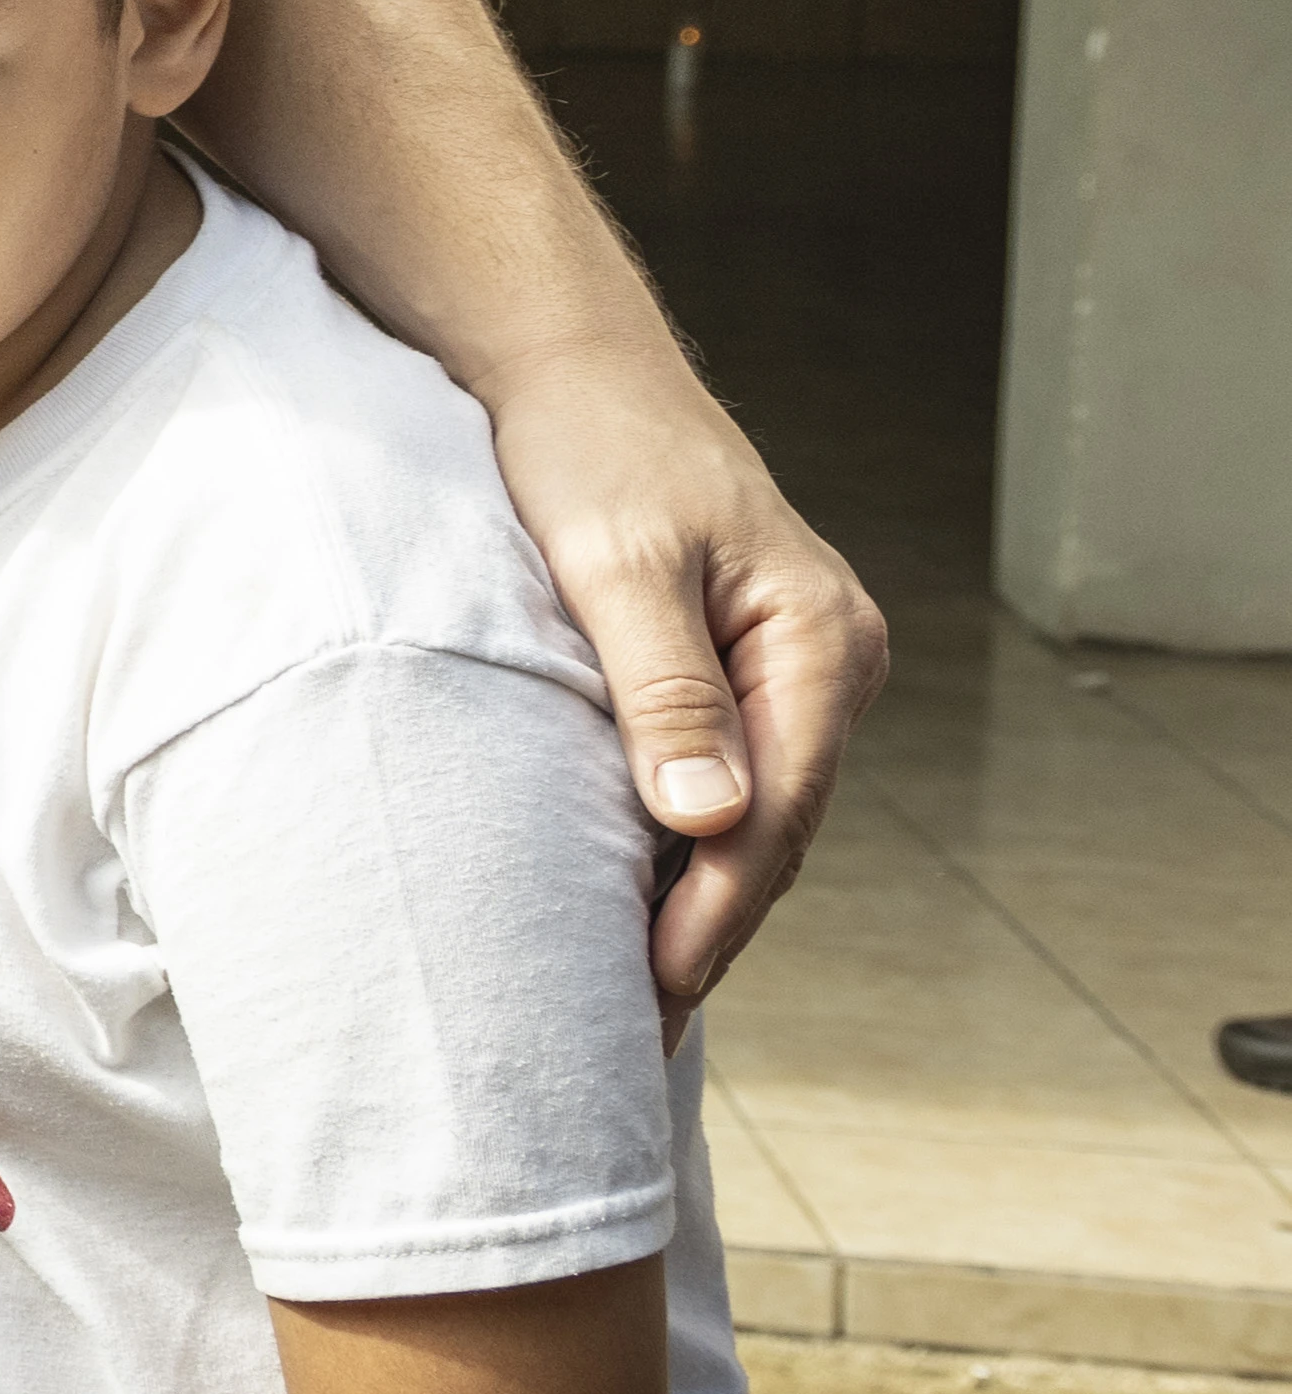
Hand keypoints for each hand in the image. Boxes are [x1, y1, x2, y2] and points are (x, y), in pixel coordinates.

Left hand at [480, 335, 886, 1004]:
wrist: (567, 366)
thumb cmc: (586, 446)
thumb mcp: (616, 563)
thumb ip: (663, 688)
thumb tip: (711, 819)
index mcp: (817, 637)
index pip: (773, 813)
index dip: (711, 913)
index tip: (652, 992)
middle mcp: (826, 658)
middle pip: (773, 829)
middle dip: (707, 927)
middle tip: (630, 1027)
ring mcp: (791, 664)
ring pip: (751, 812)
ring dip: (694, 894)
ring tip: (626, 992)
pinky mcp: (740, 664)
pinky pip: (726, 775)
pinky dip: (683, 839)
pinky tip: (634, 893)